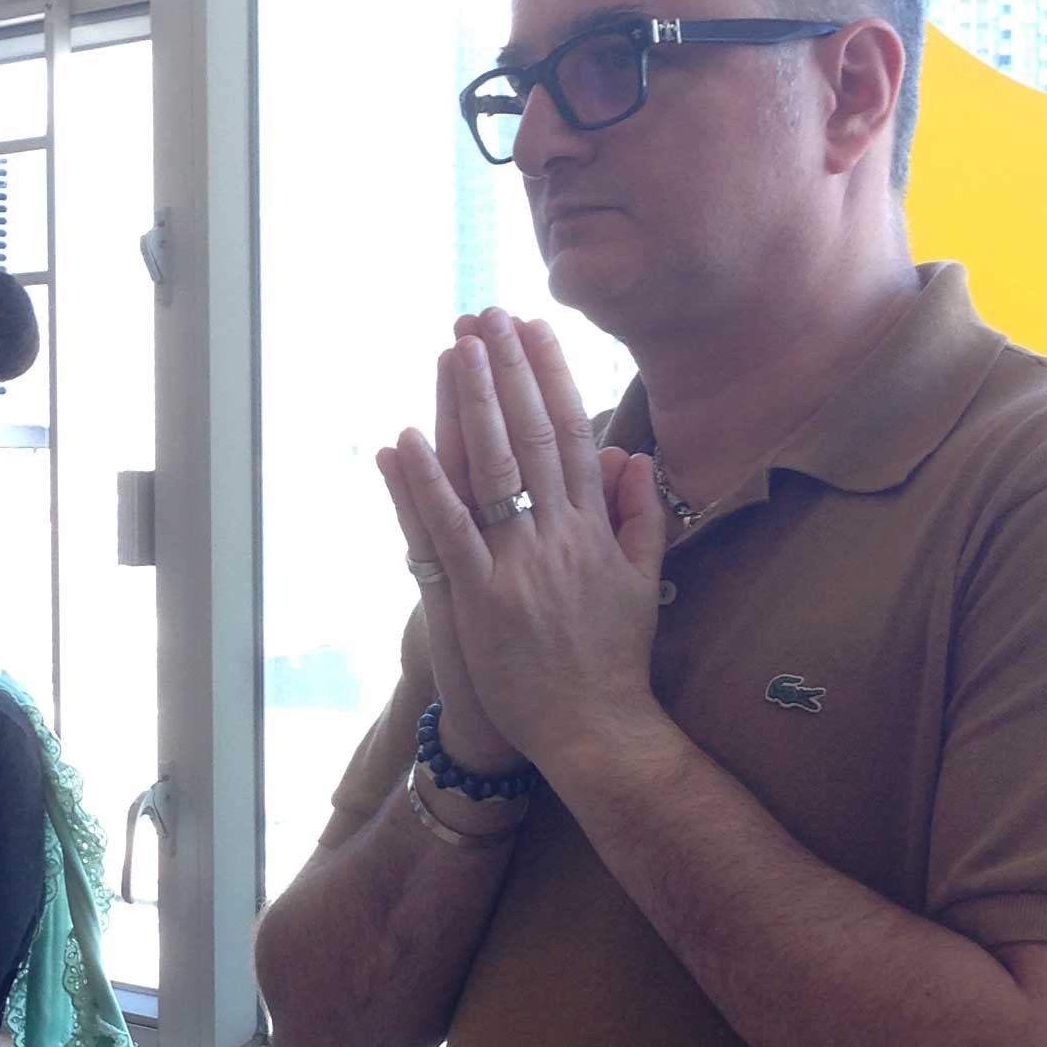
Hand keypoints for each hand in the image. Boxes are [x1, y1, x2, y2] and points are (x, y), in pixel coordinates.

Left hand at [378, 310, 670, 785]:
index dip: (553, 377)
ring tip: (454, 348)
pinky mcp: (482, 601)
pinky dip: (425, 486)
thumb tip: (638, 457)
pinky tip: (404, 440)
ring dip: (472, 405)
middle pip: (534, 437)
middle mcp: (561, 538)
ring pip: (494, 470)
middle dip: (510, 371)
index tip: (536, 328)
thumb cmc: (613, 662)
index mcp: (595, 530)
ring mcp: (520, 567)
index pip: (575, 435)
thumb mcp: (642, 583)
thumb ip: (640, 517)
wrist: (598, 732)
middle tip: (490, 314)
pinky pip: (448, 533)